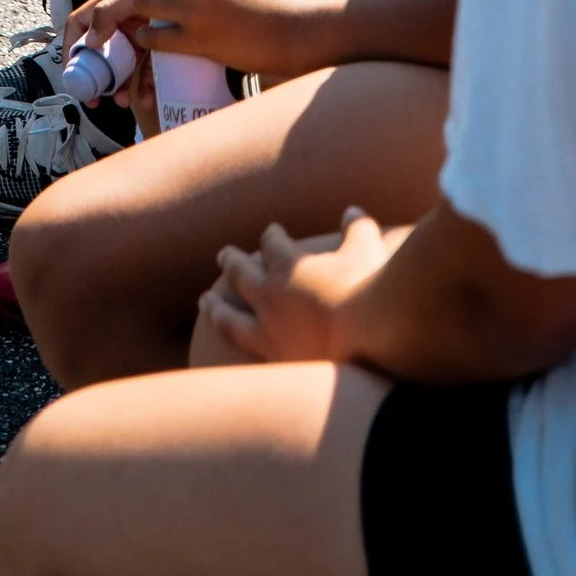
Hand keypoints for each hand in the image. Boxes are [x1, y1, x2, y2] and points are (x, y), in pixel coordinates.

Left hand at [198, 208, 393, 365]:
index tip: (272, 233)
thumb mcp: (366, 249)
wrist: (371, 344)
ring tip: (204, 302)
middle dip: (231, 261)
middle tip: (223, 255)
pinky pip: (245, 353)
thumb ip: (357, 228)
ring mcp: (269, 333)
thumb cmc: (369, 290)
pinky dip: (234, 347)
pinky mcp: (277, 363)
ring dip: (215, 307)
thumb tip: (352, 211)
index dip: (272, 236)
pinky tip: (228, 349)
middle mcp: (270, 297)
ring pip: (230, 318)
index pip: (272, 243)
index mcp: (288, 265)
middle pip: (240, 273)